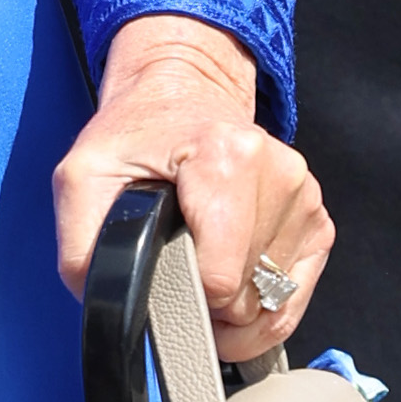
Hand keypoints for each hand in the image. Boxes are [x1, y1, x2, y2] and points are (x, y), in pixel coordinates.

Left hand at [54, 16, 332, 351]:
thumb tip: (107, 307)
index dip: (184, 297)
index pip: (220, 280)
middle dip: (206, 302)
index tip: (165, 277)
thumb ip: (83, 246)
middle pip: (245, 298)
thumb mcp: (82, 178)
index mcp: (228, 158)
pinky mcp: (318, 221)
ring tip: (203, 264)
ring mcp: (304, 199)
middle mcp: (280, 175)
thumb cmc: (138, 136)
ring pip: (270, 304)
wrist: (184, 94)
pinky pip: (294, 298)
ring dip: (233, 305)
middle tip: (177, 265)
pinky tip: (233, 282)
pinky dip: (261, 307)